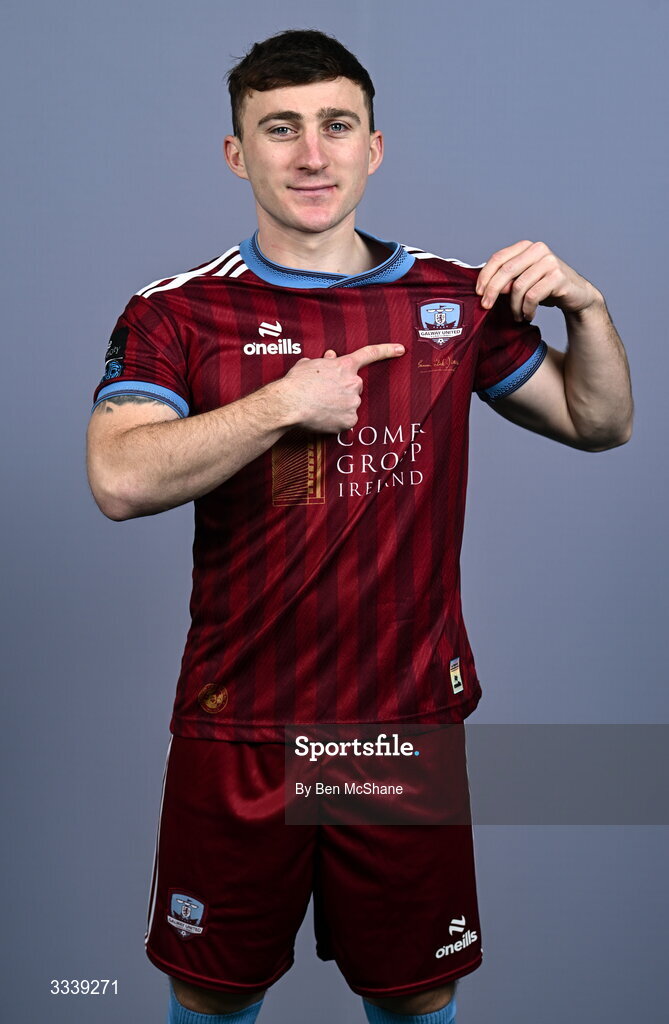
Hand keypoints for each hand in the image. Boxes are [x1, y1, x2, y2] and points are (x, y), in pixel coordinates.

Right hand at [279, 343, 404, 432]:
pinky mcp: (349, 420)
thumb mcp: (308, 364)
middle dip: (343, 390)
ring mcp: (353, 403)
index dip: (386, 350)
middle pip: (354, 387)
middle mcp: (353, 383)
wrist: (289, 403)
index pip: (369, 354)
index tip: (400, 349)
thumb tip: (330, 357)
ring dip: (338, 406)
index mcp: (344, 366)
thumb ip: (323, 361)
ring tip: (319, 407)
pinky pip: (345, 421)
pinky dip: (336, 421)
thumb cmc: (295, 383)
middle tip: (324, 395)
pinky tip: (323, 418)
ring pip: (349, 405)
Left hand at [475, 240, 600, 321]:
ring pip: (519, 286)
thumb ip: (506, 281)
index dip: (485, 276)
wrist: (577, 295)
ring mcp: (550, 262)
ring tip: (517, 315)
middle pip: (506, 271)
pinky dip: (526, 309)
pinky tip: (528, 315)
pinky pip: (532, 296)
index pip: (498, 258)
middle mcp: (538, 250)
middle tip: (486, 307)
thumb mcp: (523, 281)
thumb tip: (486, 289)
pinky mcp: (558, 277)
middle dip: (492, 291)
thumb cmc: (545, 287)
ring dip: (514, 306)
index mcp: (526, 247)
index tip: (478, 293)